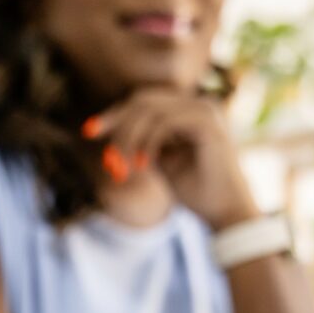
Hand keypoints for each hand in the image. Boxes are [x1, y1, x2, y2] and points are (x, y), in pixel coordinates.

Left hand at [82, 86, 260, 231]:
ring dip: (129, 138)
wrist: (224, 212)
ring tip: (123, 166)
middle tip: (106, 156)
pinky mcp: (208, 123)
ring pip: (150, 109)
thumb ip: (142, 144)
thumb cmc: (195, 192)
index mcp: (188, 110)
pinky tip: (143, 165)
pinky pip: (165, 122)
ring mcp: (204, 110)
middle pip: (143, 100)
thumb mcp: (160, 163)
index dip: (113, 115)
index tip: (89, 131)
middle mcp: (198, 104)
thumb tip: (113, 134)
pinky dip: (147, 143)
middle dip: (116, 124)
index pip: (143, 102)